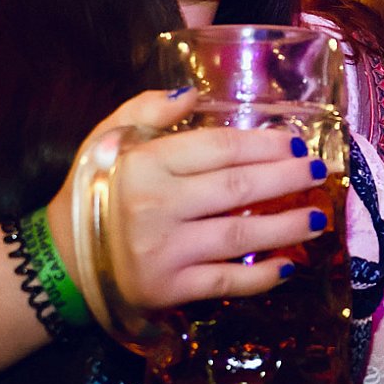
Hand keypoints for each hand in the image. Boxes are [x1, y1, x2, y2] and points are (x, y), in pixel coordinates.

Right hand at [48, 89, 331, 311]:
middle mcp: (155, 207)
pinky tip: (290, 266)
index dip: (264, 144)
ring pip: (240, 236)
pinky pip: (227, 282)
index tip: (295, 144)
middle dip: (287, 179)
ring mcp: (164, 252)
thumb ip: (147, 110)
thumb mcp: (109, 139)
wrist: (64, 260)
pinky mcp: (169, 290)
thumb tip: (194, 94)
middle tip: (319, 172)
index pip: (218, 148)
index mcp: (144, 164)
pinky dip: (262, 277)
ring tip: (319, 218)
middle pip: (238, 188)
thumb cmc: (97, 192)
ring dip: (287, 227)